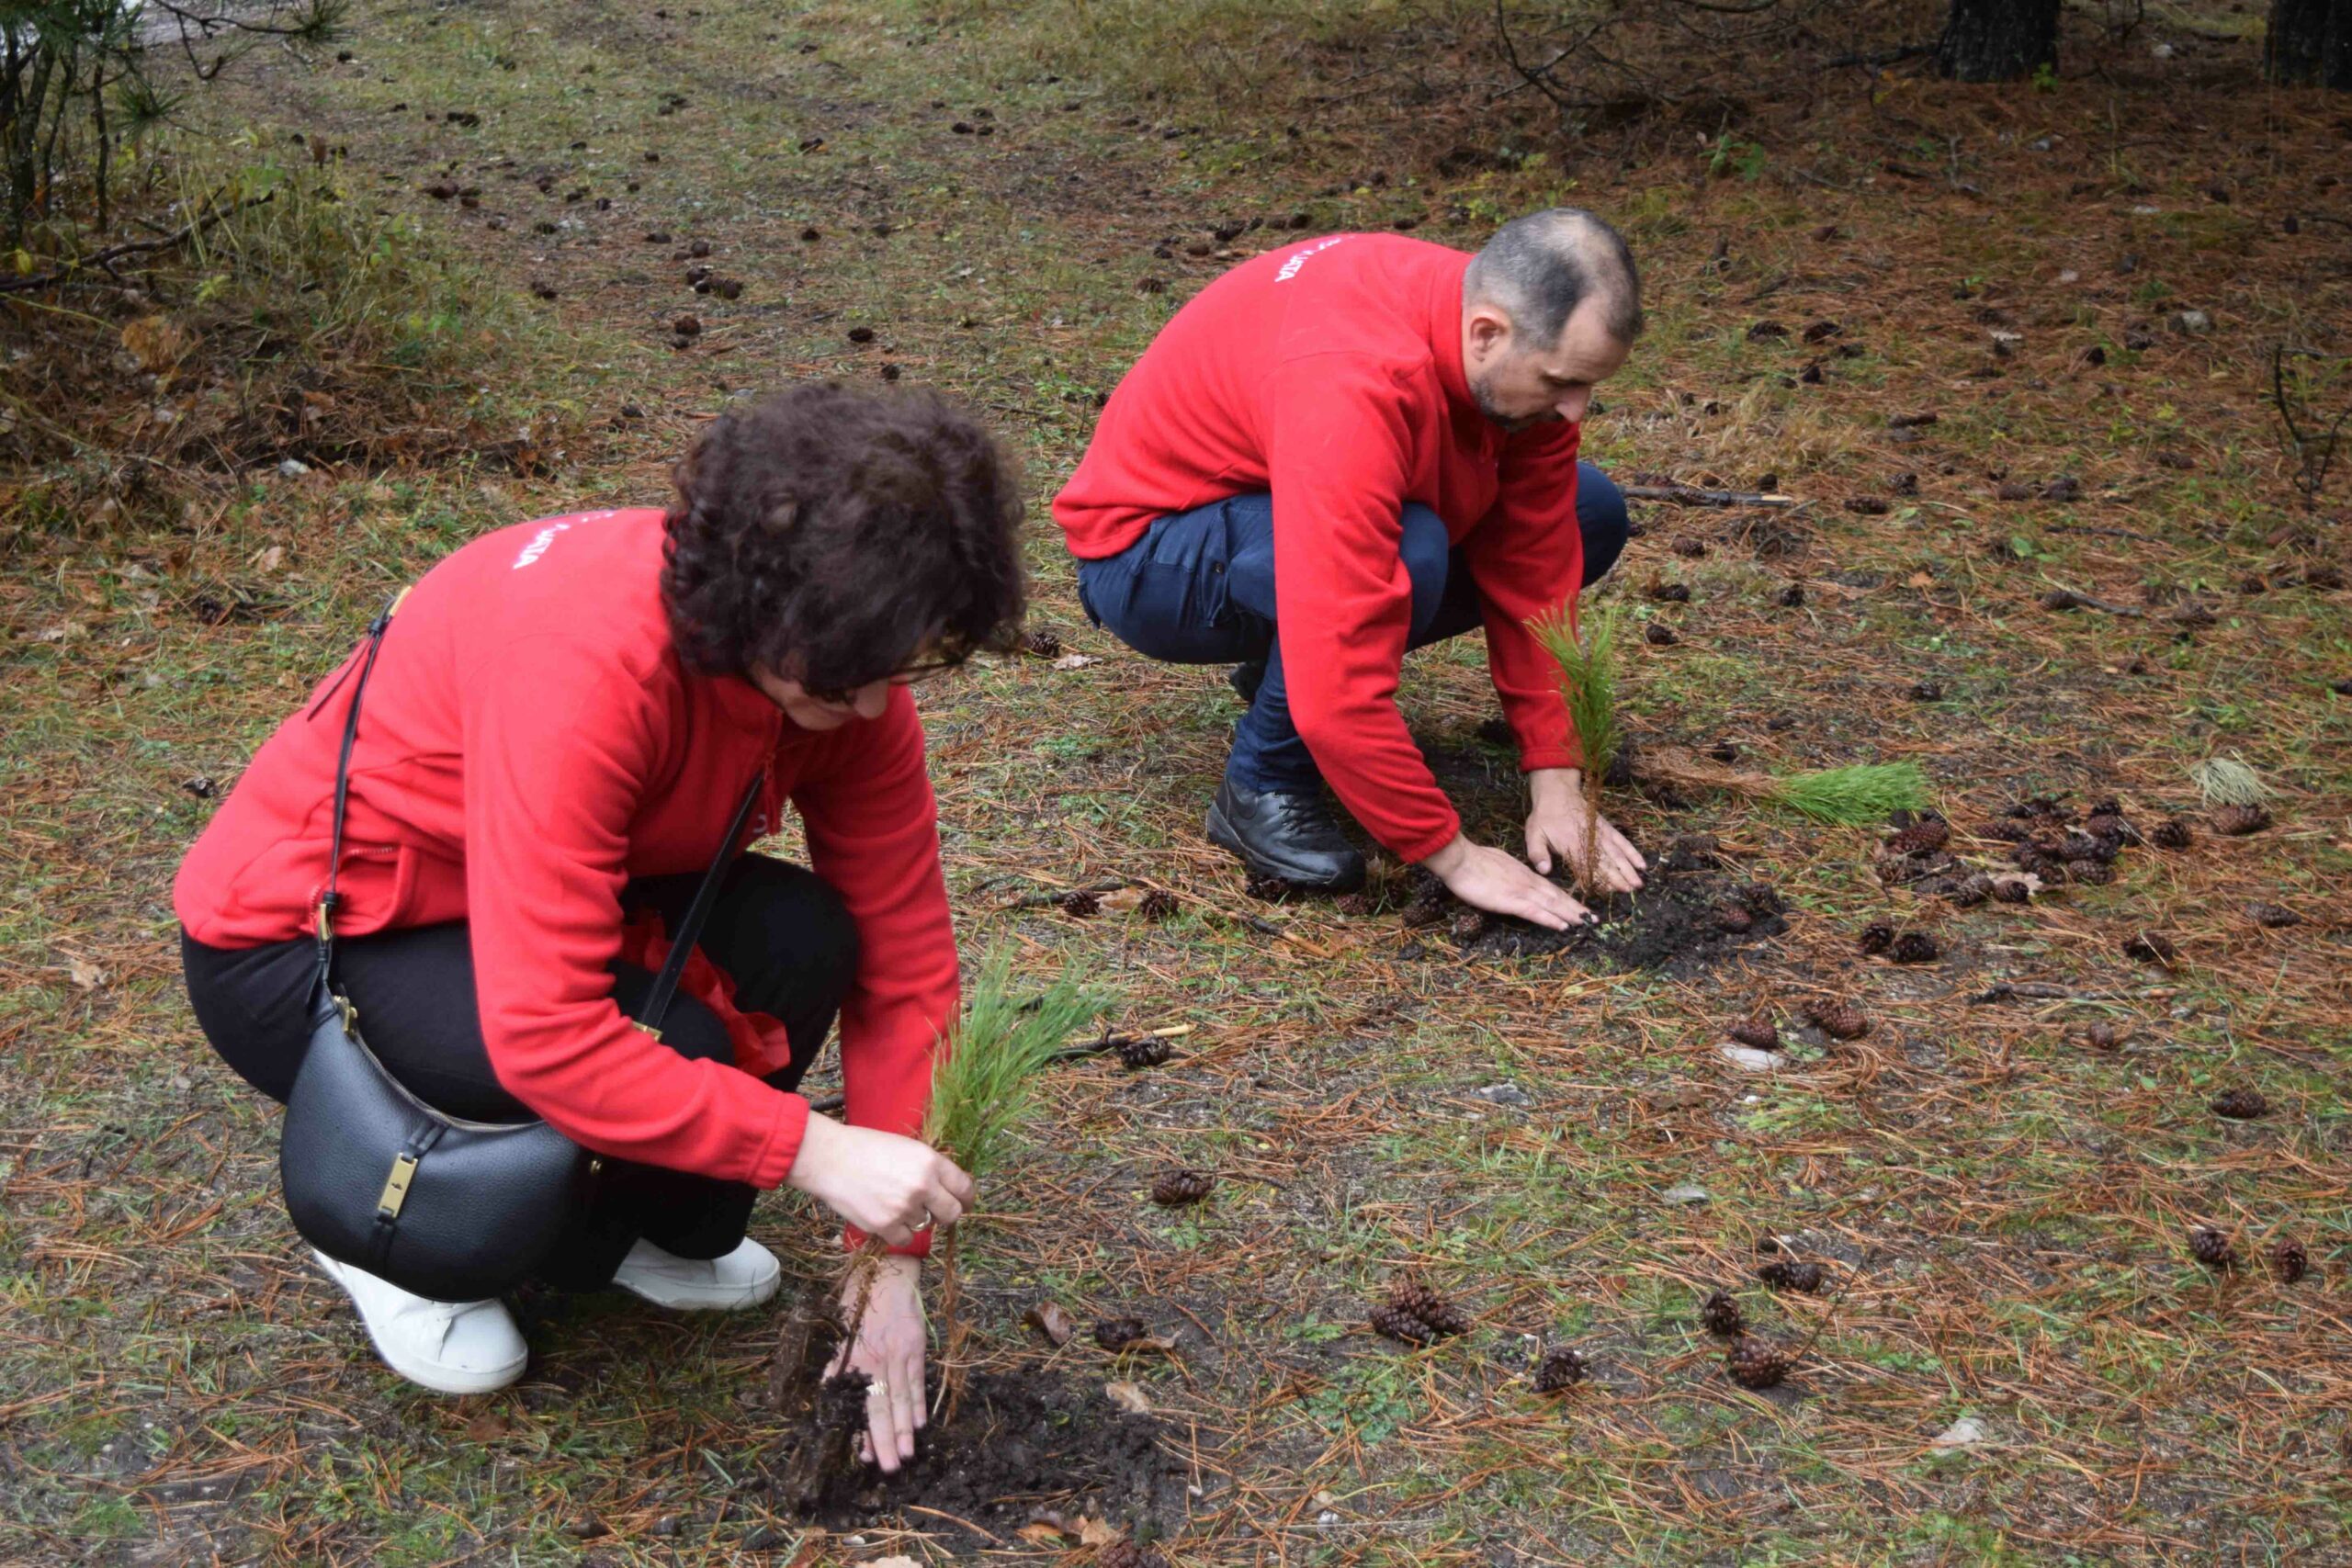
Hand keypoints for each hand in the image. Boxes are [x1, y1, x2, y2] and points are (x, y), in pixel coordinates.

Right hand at [785, 1115, 973, 1247]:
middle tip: (936, 1211)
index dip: (967, 1198)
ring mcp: (905, 1207)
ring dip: (915, 1219)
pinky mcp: (886, 1225)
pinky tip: (886, 1217)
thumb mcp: (907, 1148)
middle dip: (947, 1214)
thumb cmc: (866, 1148)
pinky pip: (905, 1239)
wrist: (829, 1158)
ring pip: (926, 1225)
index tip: (965, 1202)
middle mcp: (922, 1186)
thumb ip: (929, 1168)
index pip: (964, 1187)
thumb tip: (947, 1189)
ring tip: (894, 1203)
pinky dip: (898, 1232)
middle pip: (952, 1213)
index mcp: (930, 1161)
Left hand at [829, 1255, 926, 1471]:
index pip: (860, 1402)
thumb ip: (836, 1366)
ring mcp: (899, 1353)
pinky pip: (917, 1380)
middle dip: (886, 1440)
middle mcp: (877, 1358)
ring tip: (907, 1454)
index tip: (864, 1456)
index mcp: (854, 1358)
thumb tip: (830, 1397)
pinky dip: (919, 1403)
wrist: (886, 1271)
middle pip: (882, 1406)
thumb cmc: (858, 1303)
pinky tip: (921, 1424)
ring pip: (902, 1398)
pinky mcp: (916, 1345)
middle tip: (890, 1467)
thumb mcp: (838, 1333)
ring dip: (905, 1428)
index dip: (864, 1431)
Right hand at [1423, 833, 1594, 930]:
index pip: (1550, 888)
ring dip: (1571, 915)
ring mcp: (1521, 891)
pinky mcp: (1512, 901)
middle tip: (1593, 919)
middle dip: (1576, 908)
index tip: (1578, 906)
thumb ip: (1507, 871)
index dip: (1566, 898)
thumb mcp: (1497, 862)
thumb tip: (1510, 876)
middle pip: (1557, 896)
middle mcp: (1528, 882)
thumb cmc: (1473, 860)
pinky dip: (1551, 920)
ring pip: (1552, 904)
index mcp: (1523, 873)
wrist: (1461, 859)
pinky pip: (1536, 913)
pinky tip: (1564, 927)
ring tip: (1586, 924)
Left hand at [1525, 768, 1645, 892]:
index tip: (1612, 890)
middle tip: (1631, 890)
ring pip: (1617, 853)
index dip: (1601, 879)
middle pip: (1607, 862)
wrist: (1557, 792)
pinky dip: (1632, 852)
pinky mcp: (1606, 828)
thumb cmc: (1544, 816)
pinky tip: (1641, 863)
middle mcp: (1589, 841)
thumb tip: (1544, 871)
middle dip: (1620, 877)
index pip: (1588, 866)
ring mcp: (1601, 834)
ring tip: (1639, 883)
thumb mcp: (1534, 834)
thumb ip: (1537, 853)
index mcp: (1571, 846)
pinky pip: (1622, 841)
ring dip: (1629, 868)